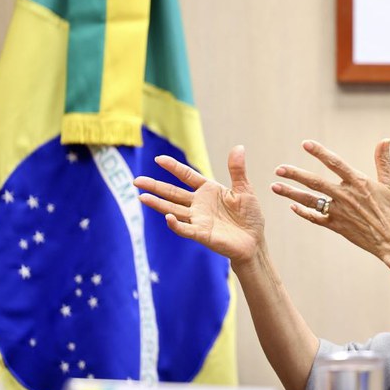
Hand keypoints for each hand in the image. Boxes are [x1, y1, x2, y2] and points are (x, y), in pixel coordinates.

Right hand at [133, 146, 264, 265]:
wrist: (254, 241)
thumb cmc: (249, 217)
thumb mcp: (244, 190)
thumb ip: (237, 170)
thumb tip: (239, 147)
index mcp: (208, 190)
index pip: (187, 176)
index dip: (174, 168)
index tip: (159, 159)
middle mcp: (199, 204)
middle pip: (173, 193)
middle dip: (155, 186)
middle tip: (136, 180)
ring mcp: (198, 219)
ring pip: (173, 209)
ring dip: (157, 204)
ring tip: (141, 197)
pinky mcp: (202, 234)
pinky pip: (185, 229)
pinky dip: (175, 224)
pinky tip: (167, 217)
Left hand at [272, 140, 389, 258]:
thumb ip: (383, 161)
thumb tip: (385, 140)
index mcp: (359, 183)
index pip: (335, 163)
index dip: (320, 153)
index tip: (305, 144)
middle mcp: (346, 196)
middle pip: (315, 183)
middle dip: (295, 175)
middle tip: (278, 169)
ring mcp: (340, 213)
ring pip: (311, 201)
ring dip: (291, 193)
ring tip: (275, 186)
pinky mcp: (337, 226)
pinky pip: (316, 218)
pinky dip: (303, 213)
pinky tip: (292, 207)